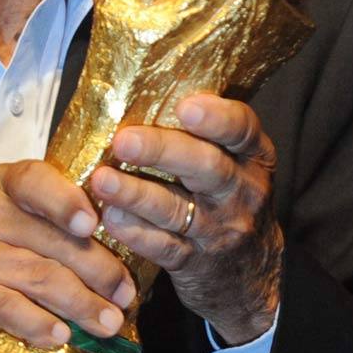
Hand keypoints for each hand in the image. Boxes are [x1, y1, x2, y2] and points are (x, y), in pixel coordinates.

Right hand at [0, 159, 136, 350]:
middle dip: (98, 270)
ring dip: (81, 303)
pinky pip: (5, 306)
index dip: (66, 200)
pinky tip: (59, 335)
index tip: (93, 223)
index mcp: (1, 184)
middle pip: (50, 240)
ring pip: (37, 276)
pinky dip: (36, 323)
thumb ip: (48, 217)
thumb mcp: (5, 212)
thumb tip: (118, 243)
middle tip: (126, 294)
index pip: (35, 181)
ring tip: (108, 321)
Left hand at [91, 94, 282, 344]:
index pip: (242, 129)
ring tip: (102, 180)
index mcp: (250, 156)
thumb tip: (138, 80)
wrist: (250, 272)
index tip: (185, 107)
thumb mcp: (230, 159)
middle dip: (162, 151)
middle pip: (206, 167)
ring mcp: (219, 230)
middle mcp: (240, 191)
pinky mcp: (194, 262)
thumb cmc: (223, 194)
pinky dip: (135, 233)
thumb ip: (198, 129)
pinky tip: (110, 218)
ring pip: (177, 210)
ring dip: (136, 194)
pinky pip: (163, 247)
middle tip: (124, 141)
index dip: (217, 118)